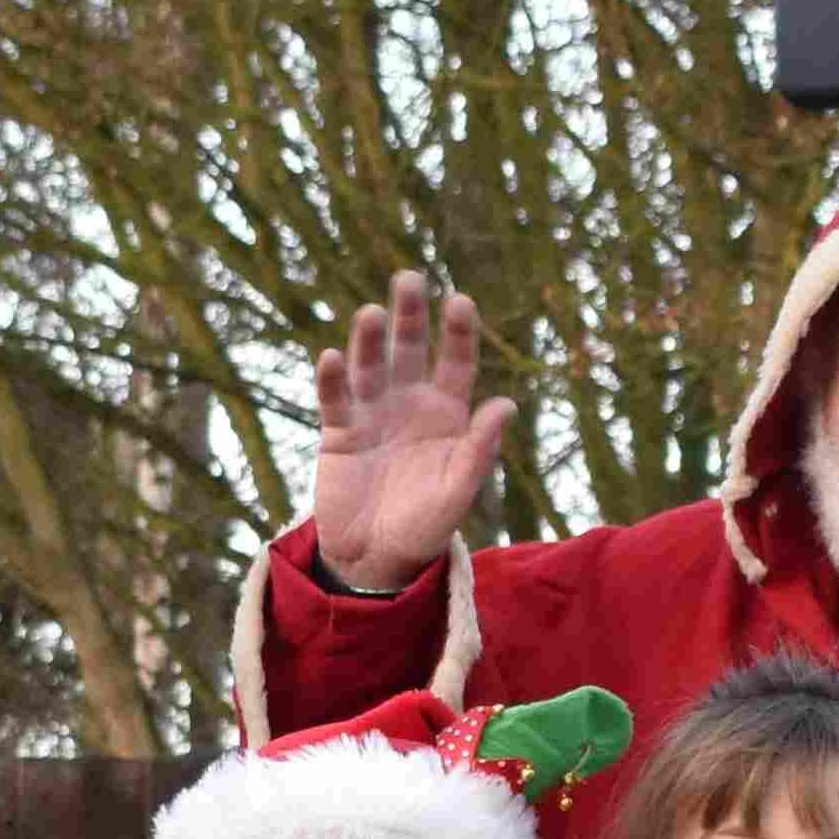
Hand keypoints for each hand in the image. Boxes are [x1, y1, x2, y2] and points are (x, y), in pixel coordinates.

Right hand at [311, 271, 512, 590]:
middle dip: (409, 315)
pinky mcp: (338, 432)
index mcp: (447, 414)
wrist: (377, 559)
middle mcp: (409, 404)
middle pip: (409, 349)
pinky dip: (332, 379)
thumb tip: (506, 404)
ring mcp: (372, 414)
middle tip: (409, 279)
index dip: (458, 333)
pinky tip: (332, 357)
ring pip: (370, 365)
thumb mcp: (458, 491)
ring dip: (369, 340)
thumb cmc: (426, 526)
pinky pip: (334, 399)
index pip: (456, 363)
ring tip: (372, 314)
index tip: (459, 302)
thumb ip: (479, 449)